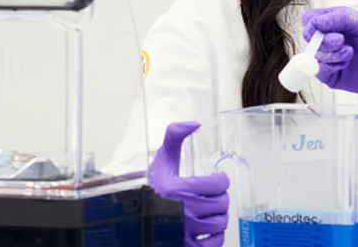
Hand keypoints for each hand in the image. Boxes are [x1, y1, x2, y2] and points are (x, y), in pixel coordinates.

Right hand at [149, 122, 228, 246]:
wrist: (134, 217)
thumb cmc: (151, 189)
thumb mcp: (162, 162)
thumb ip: (175, 138)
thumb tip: (193, 123)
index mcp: (180, 189)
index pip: (219, 184)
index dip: (220, 181)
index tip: (216, 182)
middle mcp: (185, 211)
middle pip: (222, 204)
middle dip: (220, 199)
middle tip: (212, 197)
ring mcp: (186, 231)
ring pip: (220, 223)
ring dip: (218, 217)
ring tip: (209, 212)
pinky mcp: (187, 245)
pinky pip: (214, 243)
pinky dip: (215, 237)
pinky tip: (206, 230)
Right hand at [300, 6, 357, 100]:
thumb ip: (341, 17)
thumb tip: (318, 21)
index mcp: (336, 23)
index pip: (312, 19)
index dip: (313, 22)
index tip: (324, 26)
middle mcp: (331, 39)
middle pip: (309, 36)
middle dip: (321, 38)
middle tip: (339, 40)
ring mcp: (331, 57)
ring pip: (313, 54)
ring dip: (330, 53)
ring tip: (348, 53)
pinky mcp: (332, 75)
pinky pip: (319, 71)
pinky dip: (329, 66)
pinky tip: (344, 63)